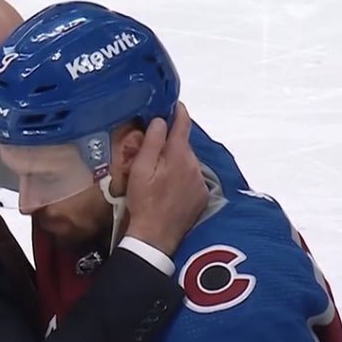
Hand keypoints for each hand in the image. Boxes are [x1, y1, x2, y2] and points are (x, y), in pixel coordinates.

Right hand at [124, 102, 207, 255]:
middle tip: (151, 150)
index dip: (178, 111)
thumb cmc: (144, 203)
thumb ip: (152, 143)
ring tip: (157, 174)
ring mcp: (200, 182)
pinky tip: (168, 188)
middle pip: (183, 144)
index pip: (183, 124)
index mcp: (178, 155)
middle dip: (170, 143)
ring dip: (175, 162)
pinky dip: (181, 177)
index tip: (173, 103)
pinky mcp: (201, 196)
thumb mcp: (140, 170)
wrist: (155, 238)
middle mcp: (194, 165)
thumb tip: (160, 121)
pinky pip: (191, 178)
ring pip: (187, 162)